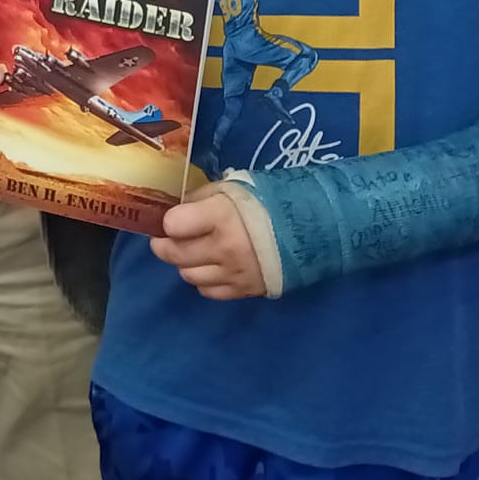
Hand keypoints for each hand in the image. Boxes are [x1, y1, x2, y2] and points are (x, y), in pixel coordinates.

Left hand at [150, 185, 266, 300]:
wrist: (314, 228)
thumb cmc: (271, 201)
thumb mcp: (235, 187)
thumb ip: (203, 197)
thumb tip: (179, 209)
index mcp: (222, 217)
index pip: (173, 225)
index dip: (169, 221)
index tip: (172, 218)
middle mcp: (224, 249)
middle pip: (174, 254)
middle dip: (164, 245)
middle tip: (168, 238)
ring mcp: (234, 273)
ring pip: (188, 275)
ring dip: (186, 263)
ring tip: (195, 251)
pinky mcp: (245, 291)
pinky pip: (208, 292)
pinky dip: (204, 280)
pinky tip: (212, 267)